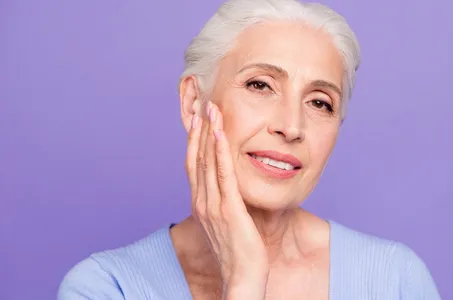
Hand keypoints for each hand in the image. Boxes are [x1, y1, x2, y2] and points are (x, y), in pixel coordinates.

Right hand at [185, 101, 268, 298]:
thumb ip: (224, 203)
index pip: (194, 165)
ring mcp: (213, 205)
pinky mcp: (229, 209)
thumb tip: (228, 190)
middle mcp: (202, 202)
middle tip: (202, 103)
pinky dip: (221, 151)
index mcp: (201, 204)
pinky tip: (222, 132)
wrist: (242, 277)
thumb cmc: (238, 251)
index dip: (195, 140)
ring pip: (208, 162)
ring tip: (211, 109)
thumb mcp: (227, 222)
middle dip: (199, 130)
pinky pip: (224, 175)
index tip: (198, 118)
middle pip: (197, 158)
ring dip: (209, 133)